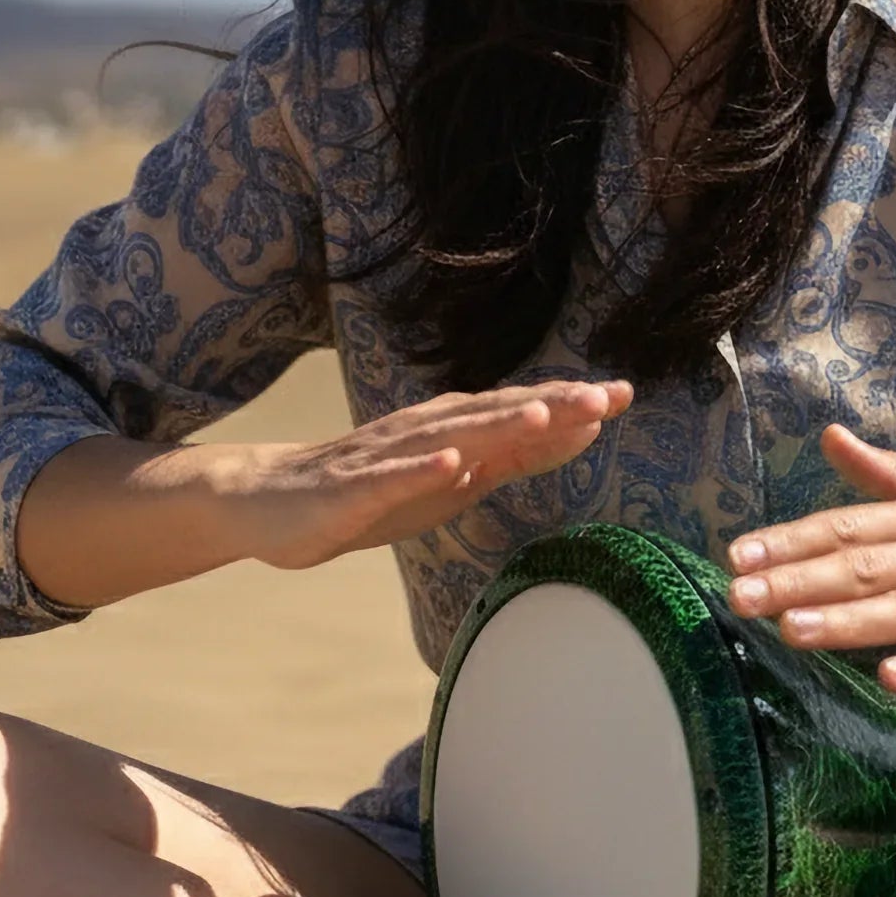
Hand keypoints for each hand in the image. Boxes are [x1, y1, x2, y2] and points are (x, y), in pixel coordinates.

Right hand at [197, 379, 632, 571]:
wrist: (268, 502)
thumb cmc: (367, 493)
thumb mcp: (450, 480)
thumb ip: (508, 458)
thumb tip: (573, 435)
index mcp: (451, 430)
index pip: (521, 413)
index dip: (573, 404)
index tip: (627, 394)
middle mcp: (425, 431)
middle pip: (497, 414)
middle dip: (554, 404)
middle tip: (607, 394)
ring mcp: (387, 457)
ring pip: (451, 435)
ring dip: (499, 424)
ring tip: (547, 414)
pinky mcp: (350, 490)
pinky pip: (390, 478)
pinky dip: (423, 468)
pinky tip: (453, 461)